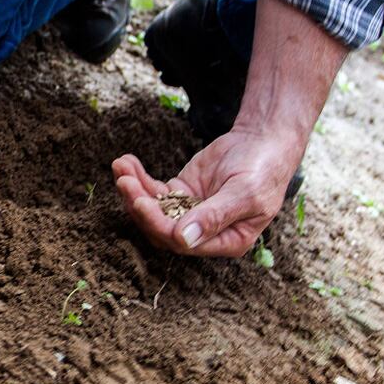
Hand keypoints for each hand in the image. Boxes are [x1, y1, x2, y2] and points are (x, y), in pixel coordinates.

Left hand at [112, 127, 304, 256]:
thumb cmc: (263, 170)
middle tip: (124, 181)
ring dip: (133, 190)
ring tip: (120, 167)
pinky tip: (126, 162)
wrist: (263, 141)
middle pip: (161, 228)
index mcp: (226, 241)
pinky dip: (138, 178)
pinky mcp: (180, 192)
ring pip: (153, 209)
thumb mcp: (245, 194)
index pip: (183, 242)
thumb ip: (215, 216)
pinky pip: (153, 190)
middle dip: (139, 205)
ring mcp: (189, 212)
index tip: (141, 202)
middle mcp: (204, 232)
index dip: (158, 224)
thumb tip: (184, 239)